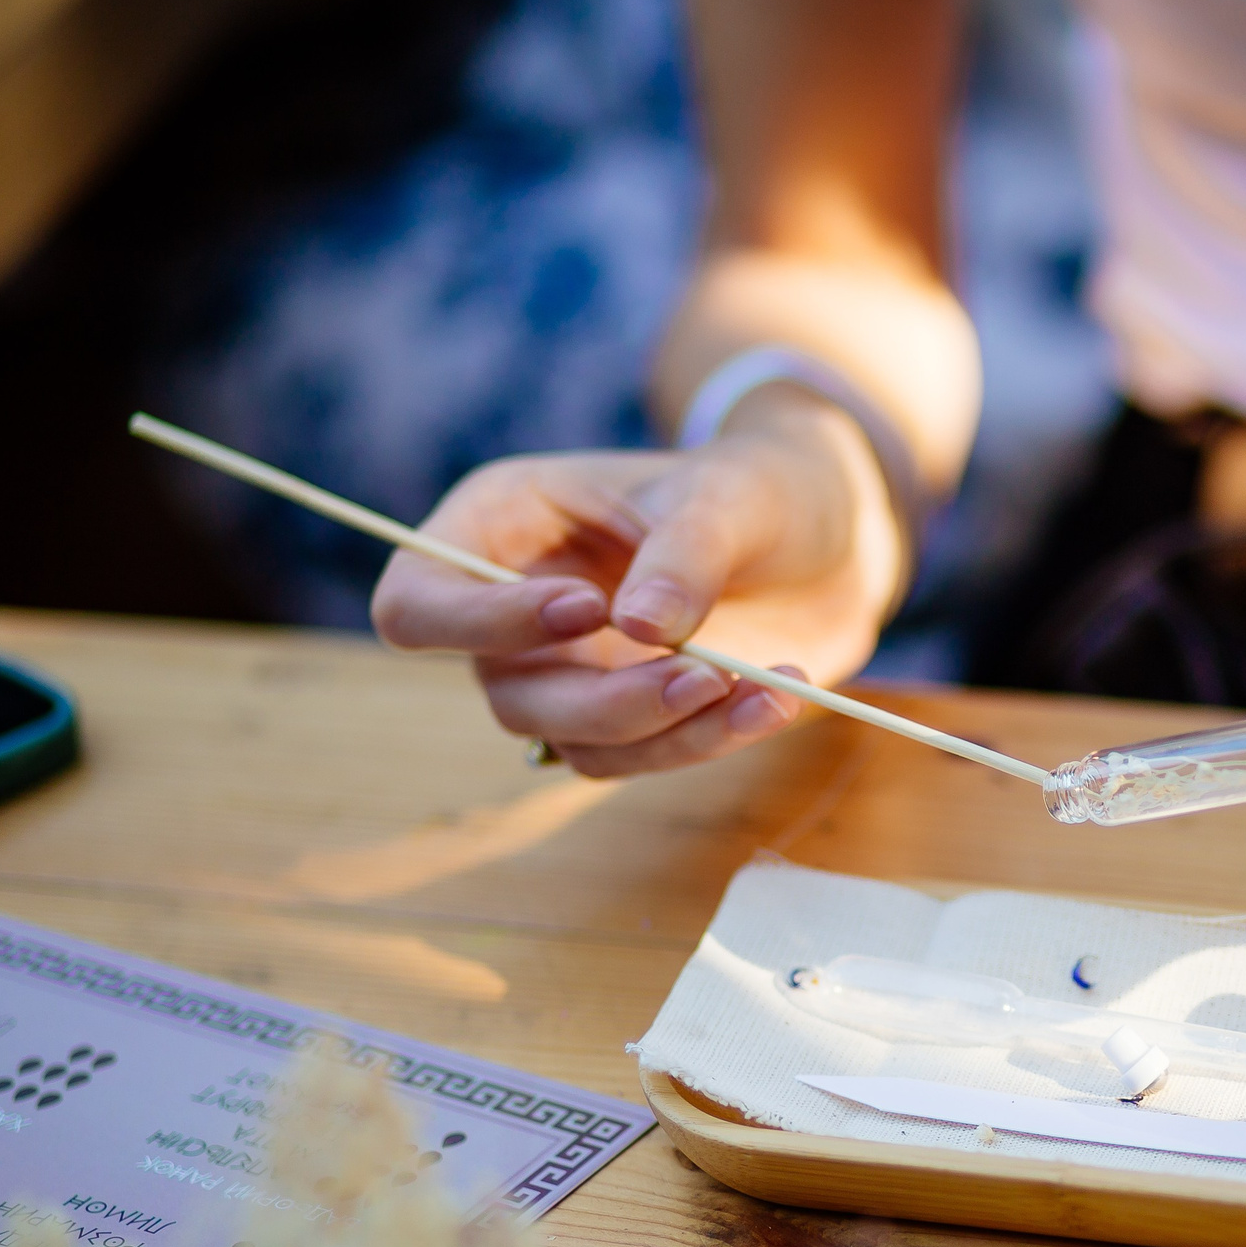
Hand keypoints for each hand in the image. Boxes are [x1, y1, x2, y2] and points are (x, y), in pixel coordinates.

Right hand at [368, 389, 904, 776]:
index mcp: (500, 525)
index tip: (588, 608)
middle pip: (510, 694)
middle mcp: (515, 610)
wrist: (827, 539)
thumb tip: (640, 628)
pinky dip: (711, 740)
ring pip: (577, 741)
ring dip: (670, 729)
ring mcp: (571, 673)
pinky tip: (778, 700)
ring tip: (765, 685)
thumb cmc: (757, 489)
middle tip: (708, 672)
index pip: (417, 602)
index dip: (480, 624)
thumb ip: (684, 551)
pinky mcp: (631, 717)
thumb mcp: (730, 496)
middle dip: (611, 699)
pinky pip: (644, 757)